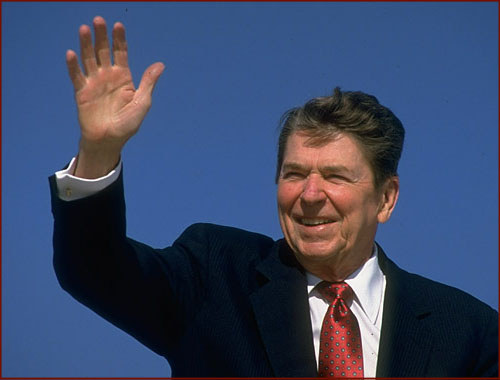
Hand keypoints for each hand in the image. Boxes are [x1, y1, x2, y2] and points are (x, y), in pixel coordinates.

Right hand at [66, 16, 163, 177]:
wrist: (110, 141)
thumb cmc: (128, 123)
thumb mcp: (143, 102)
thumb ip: (148, 83)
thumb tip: (160, 65)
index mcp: (123, 77)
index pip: (120, 53)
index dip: (119, 40)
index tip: (118, 25)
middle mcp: (107, 76)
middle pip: (103, 52)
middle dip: (101, 37)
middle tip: (99, 20)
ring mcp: (94, 83)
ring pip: (89, 59)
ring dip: (86, 45)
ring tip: (85, 29)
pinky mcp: (82, 93)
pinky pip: (77, 77)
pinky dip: (73, 66)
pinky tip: (72, 53)